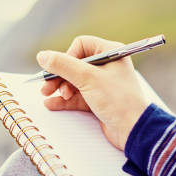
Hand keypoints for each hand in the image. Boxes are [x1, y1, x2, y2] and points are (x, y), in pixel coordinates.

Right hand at [36, 36, 152, 149]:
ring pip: (74, 81)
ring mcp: (103, 84)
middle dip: (59, 76)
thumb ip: (63, 65)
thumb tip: (42, 56)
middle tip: (47, 87)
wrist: (133, 130)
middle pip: (74, 64)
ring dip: (60, 88)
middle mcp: (107, 66)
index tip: (59, 70)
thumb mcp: (87, 78)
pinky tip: (51, 104)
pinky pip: (77, 96)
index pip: (81, 45)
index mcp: (110, 52)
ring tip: (50, 96)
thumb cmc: (118, 100)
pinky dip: (64, 100)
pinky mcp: (99, 101)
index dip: (67, 57)